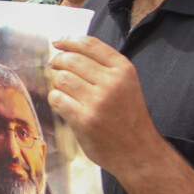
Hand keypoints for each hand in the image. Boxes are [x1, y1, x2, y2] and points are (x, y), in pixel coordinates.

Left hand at [48, 35, 163, 179]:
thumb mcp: (126, 84)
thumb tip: (69, 52)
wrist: (139, 153)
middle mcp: (111, 82)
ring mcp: (97, 101)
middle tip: (54, 65)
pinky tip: (63, 103)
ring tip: (63, 88)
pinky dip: (56, 99)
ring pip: (61, 78)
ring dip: (57, 82)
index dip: (69, 40)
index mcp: (123, 70)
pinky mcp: (83, 119)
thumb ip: (104, 68)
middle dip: (58, 61)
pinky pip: (57, 99)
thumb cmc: (130, 118)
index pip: (90, 44)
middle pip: (71, 59)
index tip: (58, 42)